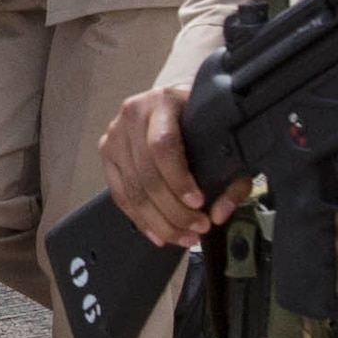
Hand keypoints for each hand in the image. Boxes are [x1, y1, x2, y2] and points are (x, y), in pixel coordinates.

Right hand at [100, 83, 243, 248]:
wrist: (172, 101)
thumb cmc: (198, 117)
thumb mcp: (222, 137)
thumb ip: (229, 177)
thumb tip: (219, 214)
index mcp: (163, 102)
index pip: (163, 145)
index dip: (179, 179)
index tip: (198, 203)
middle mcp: (133, 115)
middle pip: (147, 174)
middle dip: (173, 210)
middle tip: (196, 228)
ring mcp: (116, 135)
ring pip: (132, 190)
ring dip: (159, 222)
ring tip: (184, 236)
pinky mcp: (107, 153)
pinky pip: (120, 195)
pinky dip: (141, 220)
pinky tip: (159, 234)